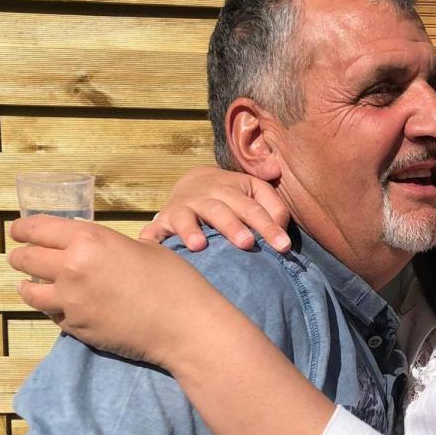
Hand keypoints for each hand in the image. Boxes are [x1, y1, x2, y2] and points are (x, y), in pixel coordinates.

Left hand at [8, 215, 214, 366]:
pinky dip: (53, 308)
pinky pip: (53, 315)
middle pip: (26, 259)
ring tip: (30, 285)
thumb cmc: (175, 281)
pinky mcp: (77, 328)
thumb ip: (109, 247)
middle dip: (20, 256)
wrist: (185, 326)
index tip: (17, 230)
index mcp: (90, 240)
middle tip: (20, 257)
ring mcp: (71, 302)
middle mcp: (72, 268)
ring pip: (30, 292)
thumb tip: (95, 251)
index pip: (38, 228)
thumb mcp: (143, 248)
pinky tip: (61, 306)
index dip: (23, 228)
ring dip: (29, 286)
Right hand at [140, 164, 291, 254]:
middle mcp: (204, 198)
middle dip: (232, 227)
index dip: (269, 227)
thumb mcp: (255, 191)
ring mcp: (181, 210)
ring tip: (199, 246)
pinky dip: (151, 240)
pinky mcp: (162, 223)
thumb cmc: (233, 196)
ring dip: (190, 231)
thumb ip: (273, 204)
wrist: (194, 183)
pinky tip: (152, 251)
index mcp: (231, 189)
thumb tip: (282, 222)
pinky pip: (154, 232)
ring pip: (185, 218)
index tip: (284, 247)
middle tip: (247, 244)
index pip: (253, 208)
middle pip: (219, 211)